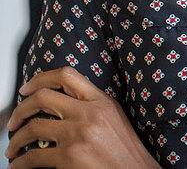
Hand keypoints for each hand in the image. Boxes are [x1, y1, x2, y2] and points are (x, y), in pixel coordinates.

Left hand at [6, 67, 157, 168]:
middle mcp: (89, 114)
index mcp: (101, 101)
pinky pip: (33, 156)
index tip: (26, 89)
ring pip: (32, 127)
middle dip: (20, 109)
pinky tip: (19, 165)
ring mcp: (78, 135)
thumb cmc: (125, 151)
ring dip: (15, 139)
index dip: (40, 79)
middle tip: (14, 121)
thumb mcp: (114, 118)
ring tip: (13, 148)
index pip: (66, 76)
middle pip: (43, 97)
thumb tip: (62, 101)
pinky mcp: (69, 157)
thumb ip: (92, 106)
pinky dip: (19, 162)